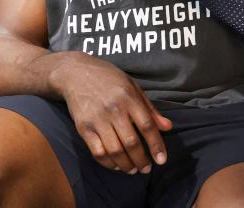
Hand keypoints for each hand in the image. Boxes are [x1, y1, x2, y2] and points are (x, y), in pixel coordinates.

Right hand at [53, 53, 171, 173]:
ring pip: (115, 151)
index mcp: (129, 97)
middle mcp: (114, 109)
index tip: (161, 160)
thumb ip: (150, 108)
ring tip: (133, 169)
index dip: (156, 145)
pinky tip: (115, 165)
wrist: (75, 73)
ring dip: (126, 165)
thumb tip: (168, 127)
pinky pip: (97, 152)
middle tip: (146, 169)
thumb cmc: (108, 78)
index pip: (147, 126)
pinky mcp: (83, 127)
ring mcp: (97, 119)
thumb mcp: (132, 86)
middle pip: (131, 142)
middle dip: (141, 160)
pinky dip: (108, 163)